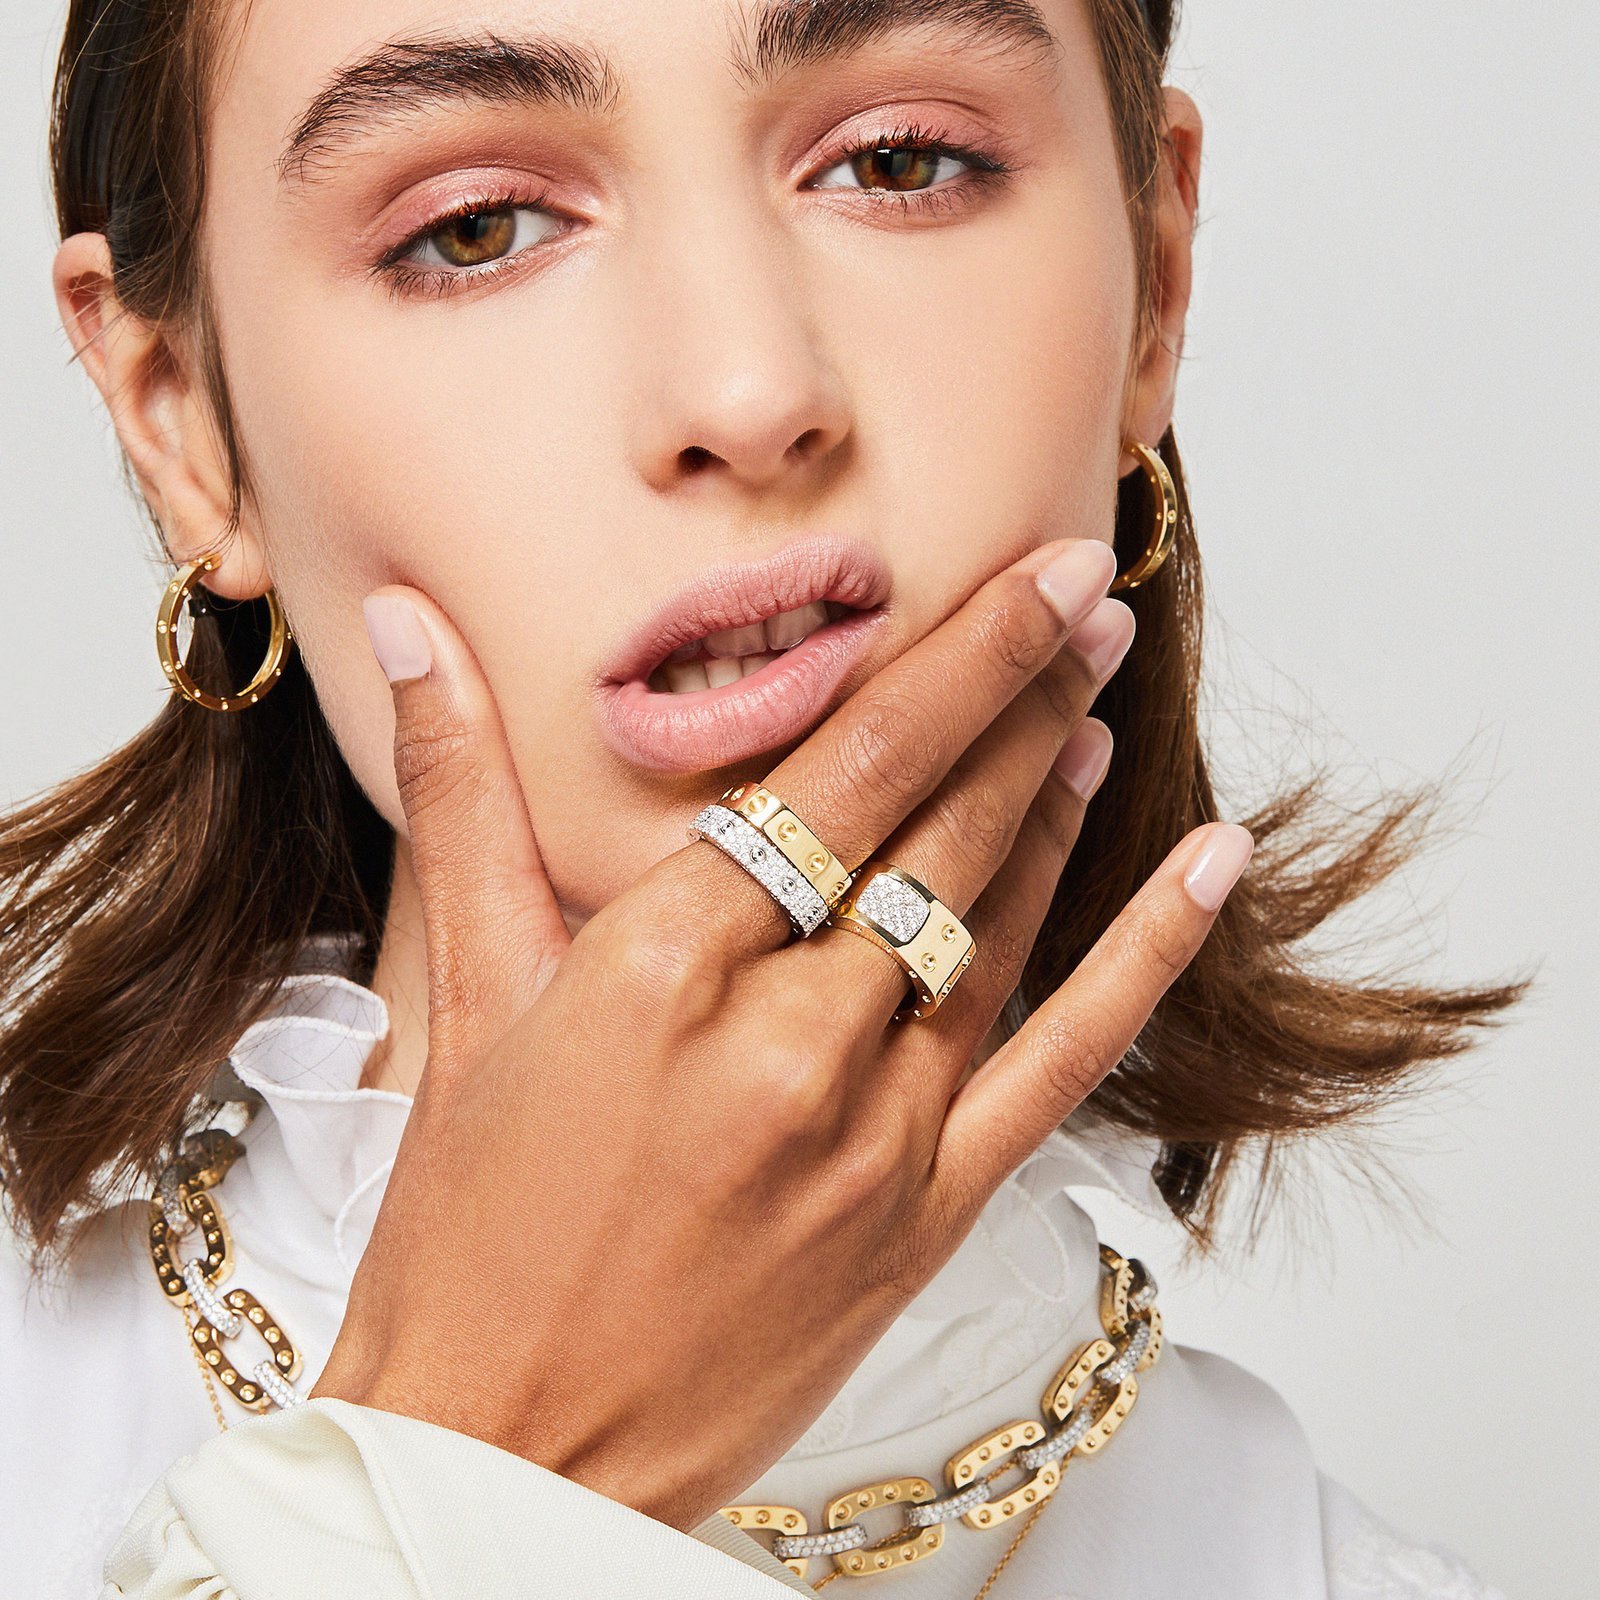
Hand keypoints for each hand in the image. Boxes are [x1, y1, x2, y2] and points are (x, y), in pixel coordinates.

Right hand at [312, 536, 1251, 1532]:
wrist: (507, 1446)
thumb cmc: (470, 1227)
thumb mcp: (465, 994)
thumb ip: (460, 794)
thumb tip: (405, 629)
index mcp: (661, 963)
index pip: (844, 769)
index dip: (955, 659)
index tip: (1033, 577)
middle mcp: (785, 1036)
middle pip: (936, 828)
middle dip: (1021, 697)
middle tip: (1084, 597)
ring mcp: (873, 1133)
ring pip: (995, 925)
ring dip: (1053, 801)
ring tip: (1091, 698)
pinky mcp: (926, 1217)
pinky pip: (1060, 1065)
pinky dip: (1141, 959)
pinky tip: (1205, 867)